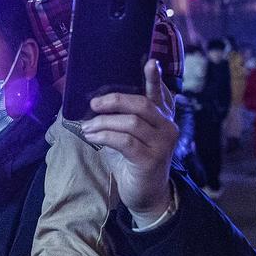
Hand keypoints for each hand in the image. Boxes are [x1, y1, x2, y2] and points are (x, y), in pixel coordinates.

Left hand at [81, 59, 178, 221]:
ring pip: (131, 122)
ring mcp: (162, 144)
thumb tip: (95, 101)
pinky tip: (92, 136)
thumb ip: (122, 116)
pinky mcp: (151, 159)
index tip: (150, 61)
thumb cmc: (134, 160)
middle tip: (93, 103)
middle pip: (142, 103)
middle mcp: (168, 127)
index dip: (155, 77)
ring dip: (104, 122)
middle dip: (115, 100)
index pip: (161, 93)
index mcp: (164, 117)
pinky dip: (104, 135)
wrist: (146, 195)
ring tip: (87, 126)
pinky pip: (124, 141)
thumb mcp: (129, 134)